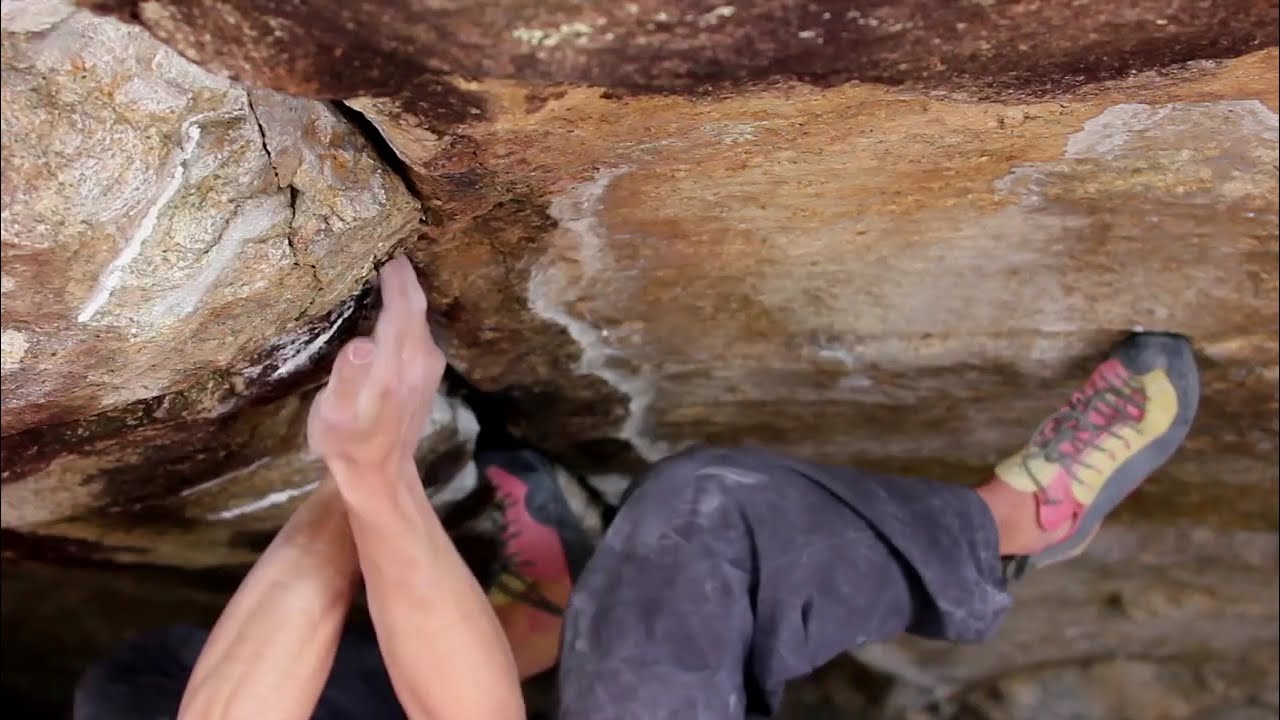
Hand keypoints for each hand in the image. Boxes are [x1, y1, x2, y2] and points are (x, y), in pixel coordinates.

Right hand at [306, 254, 445, 485]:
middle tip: (380, 244)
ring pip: (419, 315)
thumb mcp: (335, 414)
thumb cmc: (347, 441)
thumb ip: (349, 376)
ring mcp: (429, 366)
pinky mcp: (427, 372)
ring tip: (381, 267)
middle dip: (400, 273)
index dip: (394, 273)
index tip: (379, 242)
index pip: (402, 304)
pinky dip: (405, 310)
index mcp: (398, 363)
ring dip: (404, 290)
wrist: (380, 474)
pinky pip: (418, 328)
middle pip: (415, 303)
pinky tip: (388, 305)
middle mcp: (421, 359)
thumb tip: (362, 342)